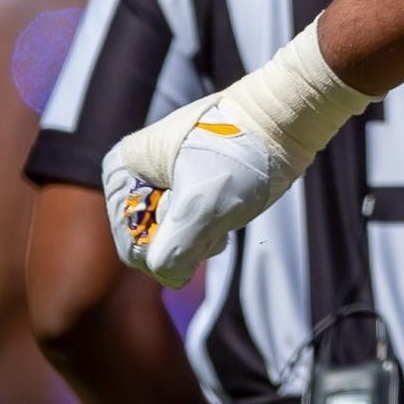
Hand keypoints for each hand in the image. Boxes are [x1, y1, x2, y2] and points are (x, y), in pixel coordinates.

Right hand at [104, 93, 305, 288]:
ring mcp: (162, 187)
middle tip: (212, 211)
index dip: (167, 246)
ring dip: (203, 235)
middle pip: (152, 246)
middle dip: (187, 239)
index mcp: (122, 173)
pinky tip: (229, 209)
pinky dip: (212, 229)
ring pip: (174, 242)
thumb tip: (171, 278)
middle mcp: (135, 179)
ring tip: (223, 204)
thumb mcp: (201, 207)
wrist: (280, 124)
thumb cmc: (238, 156)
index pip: (132, 246)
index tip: (193, 213)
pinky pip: (191, 231)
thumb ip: (172, 253)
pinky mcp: (188, 193)